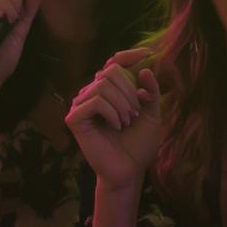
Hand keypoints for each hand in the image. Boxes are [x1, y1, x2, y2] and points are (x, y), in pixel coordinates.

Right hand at [65, 48, 162, 187]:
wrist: (129, 171)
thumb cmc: (138, 144)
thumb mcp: (152, 114)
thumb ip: (151, 91)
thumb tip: (145, 68)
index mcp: (109, 91)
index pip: (114, 63)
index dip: (129, 55)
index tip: (148, 55)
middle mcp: (92, 94)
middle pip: (110, 71)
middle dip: (129, 90)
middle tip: (135, 113)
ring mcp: (81, 106)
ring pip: (102, 85)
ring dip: (122, 103)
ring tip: (127, 122)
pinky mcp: (74, 119)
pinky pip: (94, 101)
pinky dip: (111, 112)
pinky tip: (117, 126)